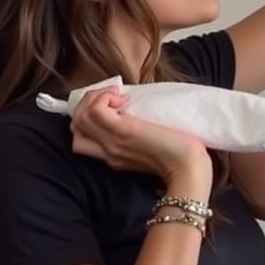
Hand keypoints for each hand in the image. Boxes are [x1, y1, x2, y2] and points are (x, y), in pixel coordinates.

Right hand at [69, 87, 209, 182]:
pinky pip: (96, 110)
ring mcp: (112, 142)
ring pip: (81, 115)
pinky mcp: (124, 131)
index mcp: (112, 156)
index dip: (88, 116)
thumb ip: (135, 137)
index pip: (80, 138)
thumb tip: (131, 109)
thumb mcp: (148, 148)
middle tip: (112, 98)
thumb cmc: (179, 156)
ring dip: (95, 98)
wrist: (189, 168)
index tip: (111, 106)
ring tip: (117, 97)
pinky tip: (121, 98)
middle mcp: (107, 151)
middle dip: (87, 104)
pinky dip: (103, 98)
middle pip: (75, 126)